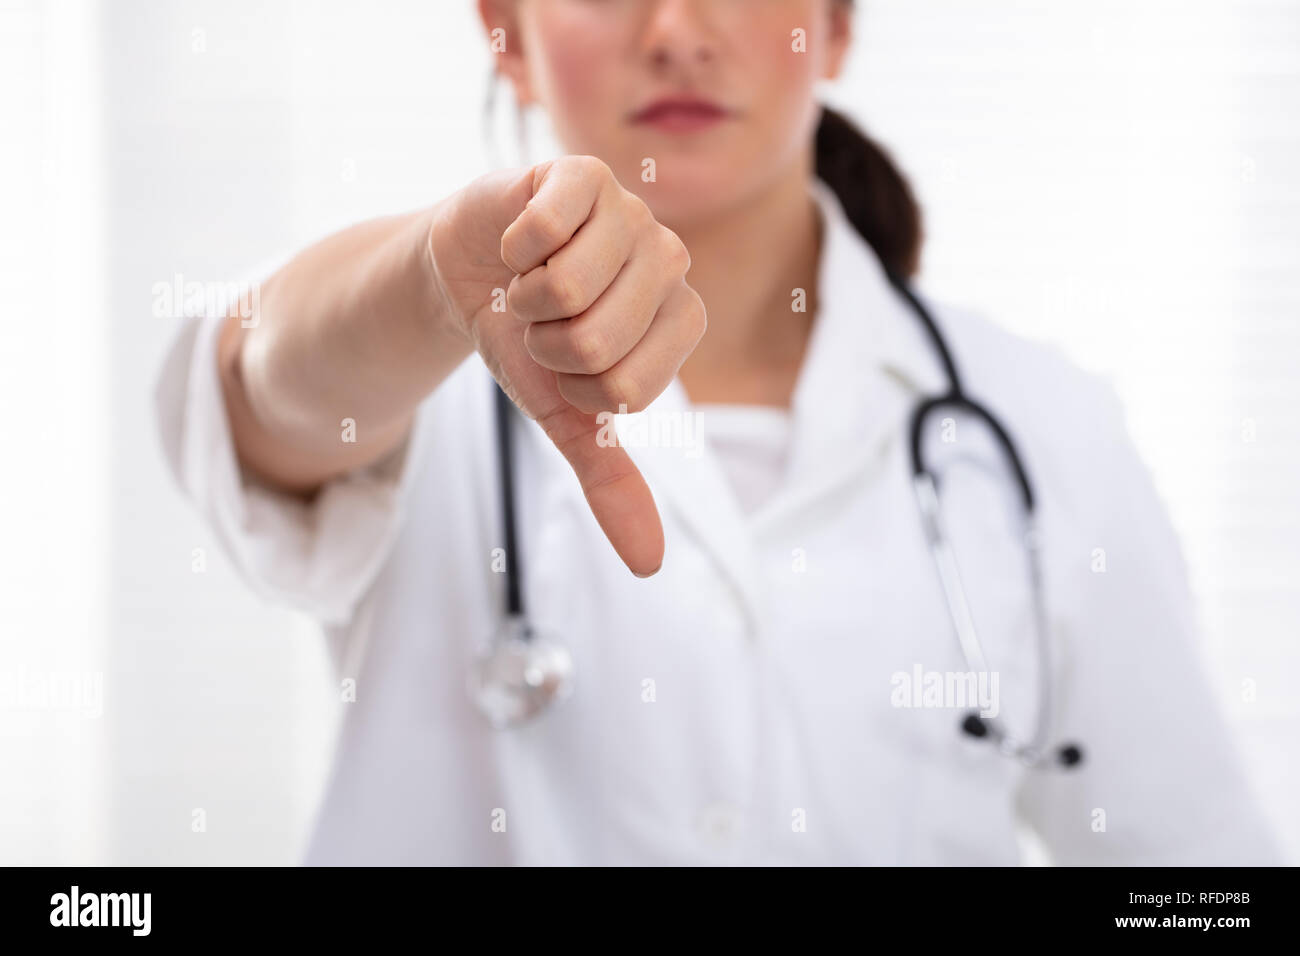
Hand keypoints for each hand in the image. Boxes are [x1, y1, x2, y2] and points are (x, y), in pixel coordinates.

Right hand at [430, 155, 706, 575]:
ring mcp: (629, 211)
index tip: (566, 361)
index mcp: (681, 321)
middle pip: (597, 341)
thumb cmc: (531, 344)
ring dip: (524, 300)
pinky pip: (545, 228)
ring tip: (530, 282)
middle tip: (543, 320)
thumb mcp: (568, 418)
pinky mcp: (581, 174)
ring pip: (567, 288)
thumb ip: (611, 482)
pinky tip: (519, 242)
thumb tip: (649, 565)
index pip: (627, 389)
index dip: (574, 386)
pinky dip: (511, 250)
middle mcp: (669, 261)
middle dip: (545, 346)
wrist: (469, 279)